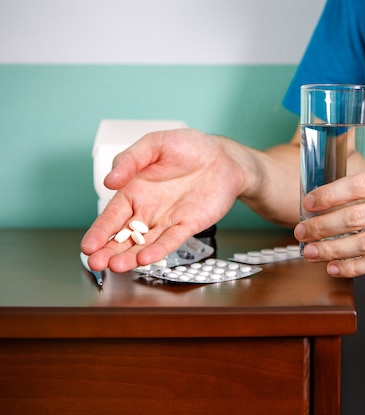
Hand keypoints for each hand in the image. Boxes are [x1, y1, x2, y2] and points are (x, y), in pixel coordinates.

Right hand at [81, 129, 246, 271]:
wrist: (223, 157)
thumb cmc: (189, 147)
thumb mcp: (155, 144)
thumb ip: (130, 159)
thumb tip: (110, 180)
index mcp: (134, 191)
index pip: (111, 216)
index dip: (99, 231)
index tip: (87, 246)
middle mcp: (148, 210)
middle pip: (124, 236)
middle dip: (109, 251)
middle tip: (97, 263)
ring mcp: (167, 220)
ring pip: (145, 243)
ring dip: (131, 256)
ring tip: (118, 266)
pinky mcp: (188, 225)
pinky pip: (171, 240)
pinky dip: (159, 250)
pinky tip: (146, 259)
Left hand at [294, 165, 364, 277]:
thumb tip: (336, 196)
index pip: (359, 184)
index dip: (329, 194)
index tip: (308, 202)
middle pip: (357, 216)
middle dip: (322, 226)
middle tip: (301, 231)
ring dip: (332, 250)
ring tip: (311, 252)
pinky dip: (354, 268)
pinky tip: (336, 267)